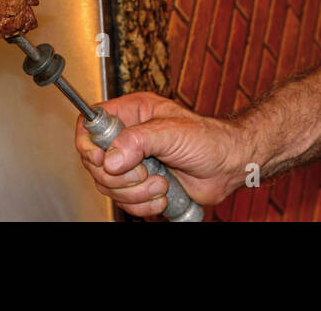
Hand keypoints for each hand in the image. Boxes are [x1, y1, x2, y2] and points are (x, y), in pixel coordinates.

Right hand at [75, 91, 244, 218]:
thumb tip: (111, 158)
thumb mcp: (172, 131)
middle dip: (119, 176)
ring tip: (161, 184)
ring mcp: (134, 164)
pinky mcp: (142, 186)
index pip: (91, 124)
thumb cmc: (209, 139)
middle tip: (144, 173)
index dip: (90, 145)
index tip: (103, 159)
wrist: (230, 166)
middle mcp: (128, 138)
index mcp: (132, 114)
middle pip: (96, 162)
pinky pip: (125, 202)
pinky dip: (143, 206)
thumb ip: (138, 140)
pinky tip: (163, 197)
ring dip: (135, 193)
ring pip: (109, 186)